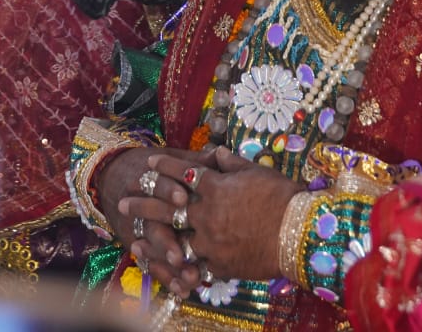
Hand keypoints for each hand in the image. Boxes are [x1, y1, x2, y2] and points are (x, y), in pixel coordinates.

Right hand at [96, 146, 216, 294]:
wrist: (110, 175)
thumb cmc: (153, 167)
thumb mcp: (172, 159)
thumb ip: (196, 162)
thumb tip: (222, 154)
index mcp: (152, 180)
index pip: (158, 184)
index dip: (168, 190)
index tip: (182, 198)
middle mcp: (142, 206)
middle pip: (153, 223)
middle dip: (166, 239)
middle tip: (182, 253)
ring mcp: (139, 228)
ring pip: (153, 248)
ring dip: (170, 265)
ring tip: (190, 277)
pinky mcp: (138, 245)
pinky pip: (152, 265)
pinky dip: (167, 278)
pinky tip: (183, 290)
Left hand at [129, 147, 302, 293]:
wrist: (299, 233)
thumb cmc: (283, 198)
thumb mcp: (257, 172)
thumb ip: (231, 163)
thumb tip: (214, 151)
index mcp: (215, 187)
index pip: (183, 172)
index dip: (164, 166)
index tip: (149, 161)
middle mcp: (206, 214)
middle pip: (166, 208)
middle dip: (143, 203)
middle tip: (122, 201)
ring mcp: (210, 242)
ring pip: (173, 241)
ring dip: (151, 240)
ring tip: (133, 240)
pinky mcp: (219, 265)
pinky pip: (194, 268)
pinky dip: (178, 269)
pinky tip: (164, 270)